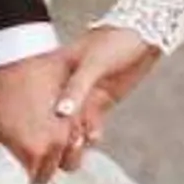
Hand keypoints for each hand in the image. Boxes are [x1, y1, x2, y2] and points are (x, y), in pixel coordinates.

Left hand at [0, 51, 70, 183]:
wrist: (7, 50)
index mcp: (32, 152)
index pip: (34, 181)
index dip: (23, 178)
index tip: (16, 171)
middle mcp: (57, 142)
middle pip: (54, 169)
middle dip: (40, 166)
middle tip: (25, 155)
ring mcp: (70, 123)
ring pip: (72, 153)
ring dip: (60, 151)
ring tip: (43, 141)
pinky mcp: (77, 105)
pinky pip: (82, 131)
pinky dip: (72, 133)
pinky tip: (56, 126)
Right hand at [44, 24, 160, 166]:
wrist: (143, 39)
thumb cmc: (115, 41)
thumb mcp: (93, 63)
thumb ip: (78, 88)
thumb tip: (61, 112)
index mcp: (56, 70)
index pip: (41, 98)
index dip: (40, 118)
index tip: (43, 135)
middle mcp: (65, 86)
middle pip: (54, 115)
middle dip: (57, 132)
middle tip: (64, 143)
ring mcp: (83, 96)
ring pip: (72, 124)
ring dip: (74, 136)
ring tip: (79, 143)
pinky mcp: (98, 103)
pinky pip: (90, 124)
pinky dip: (91, 133)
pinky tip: (93, 137)